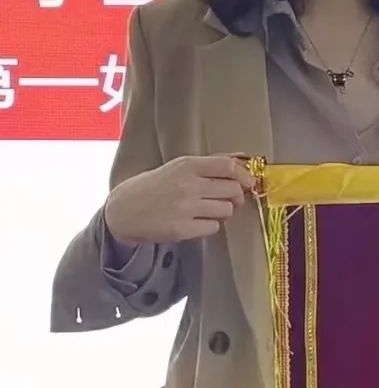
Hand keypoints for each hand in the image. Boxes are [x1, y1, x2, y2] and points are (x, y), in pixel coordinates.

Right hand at [104, 154, 254, 246]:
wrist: (122, 211)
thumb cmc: (152, 187)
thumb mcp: (176, 168)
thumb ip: (208, 164)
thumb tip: (243, 158)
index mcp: (186, 165)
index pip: (228, 167)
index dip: (244, 175)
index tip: (248, 183)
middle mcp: (188, 185)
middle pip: (232, 190)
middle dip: (236, 197)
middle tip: (229, 201)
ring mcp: (185, 208)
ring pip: (226, 210)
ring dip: (223, 212)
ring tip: (209, 211)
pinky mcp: (182, 229)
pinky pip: (213, 227)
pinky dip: (210, 226)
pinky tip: (197, 222)